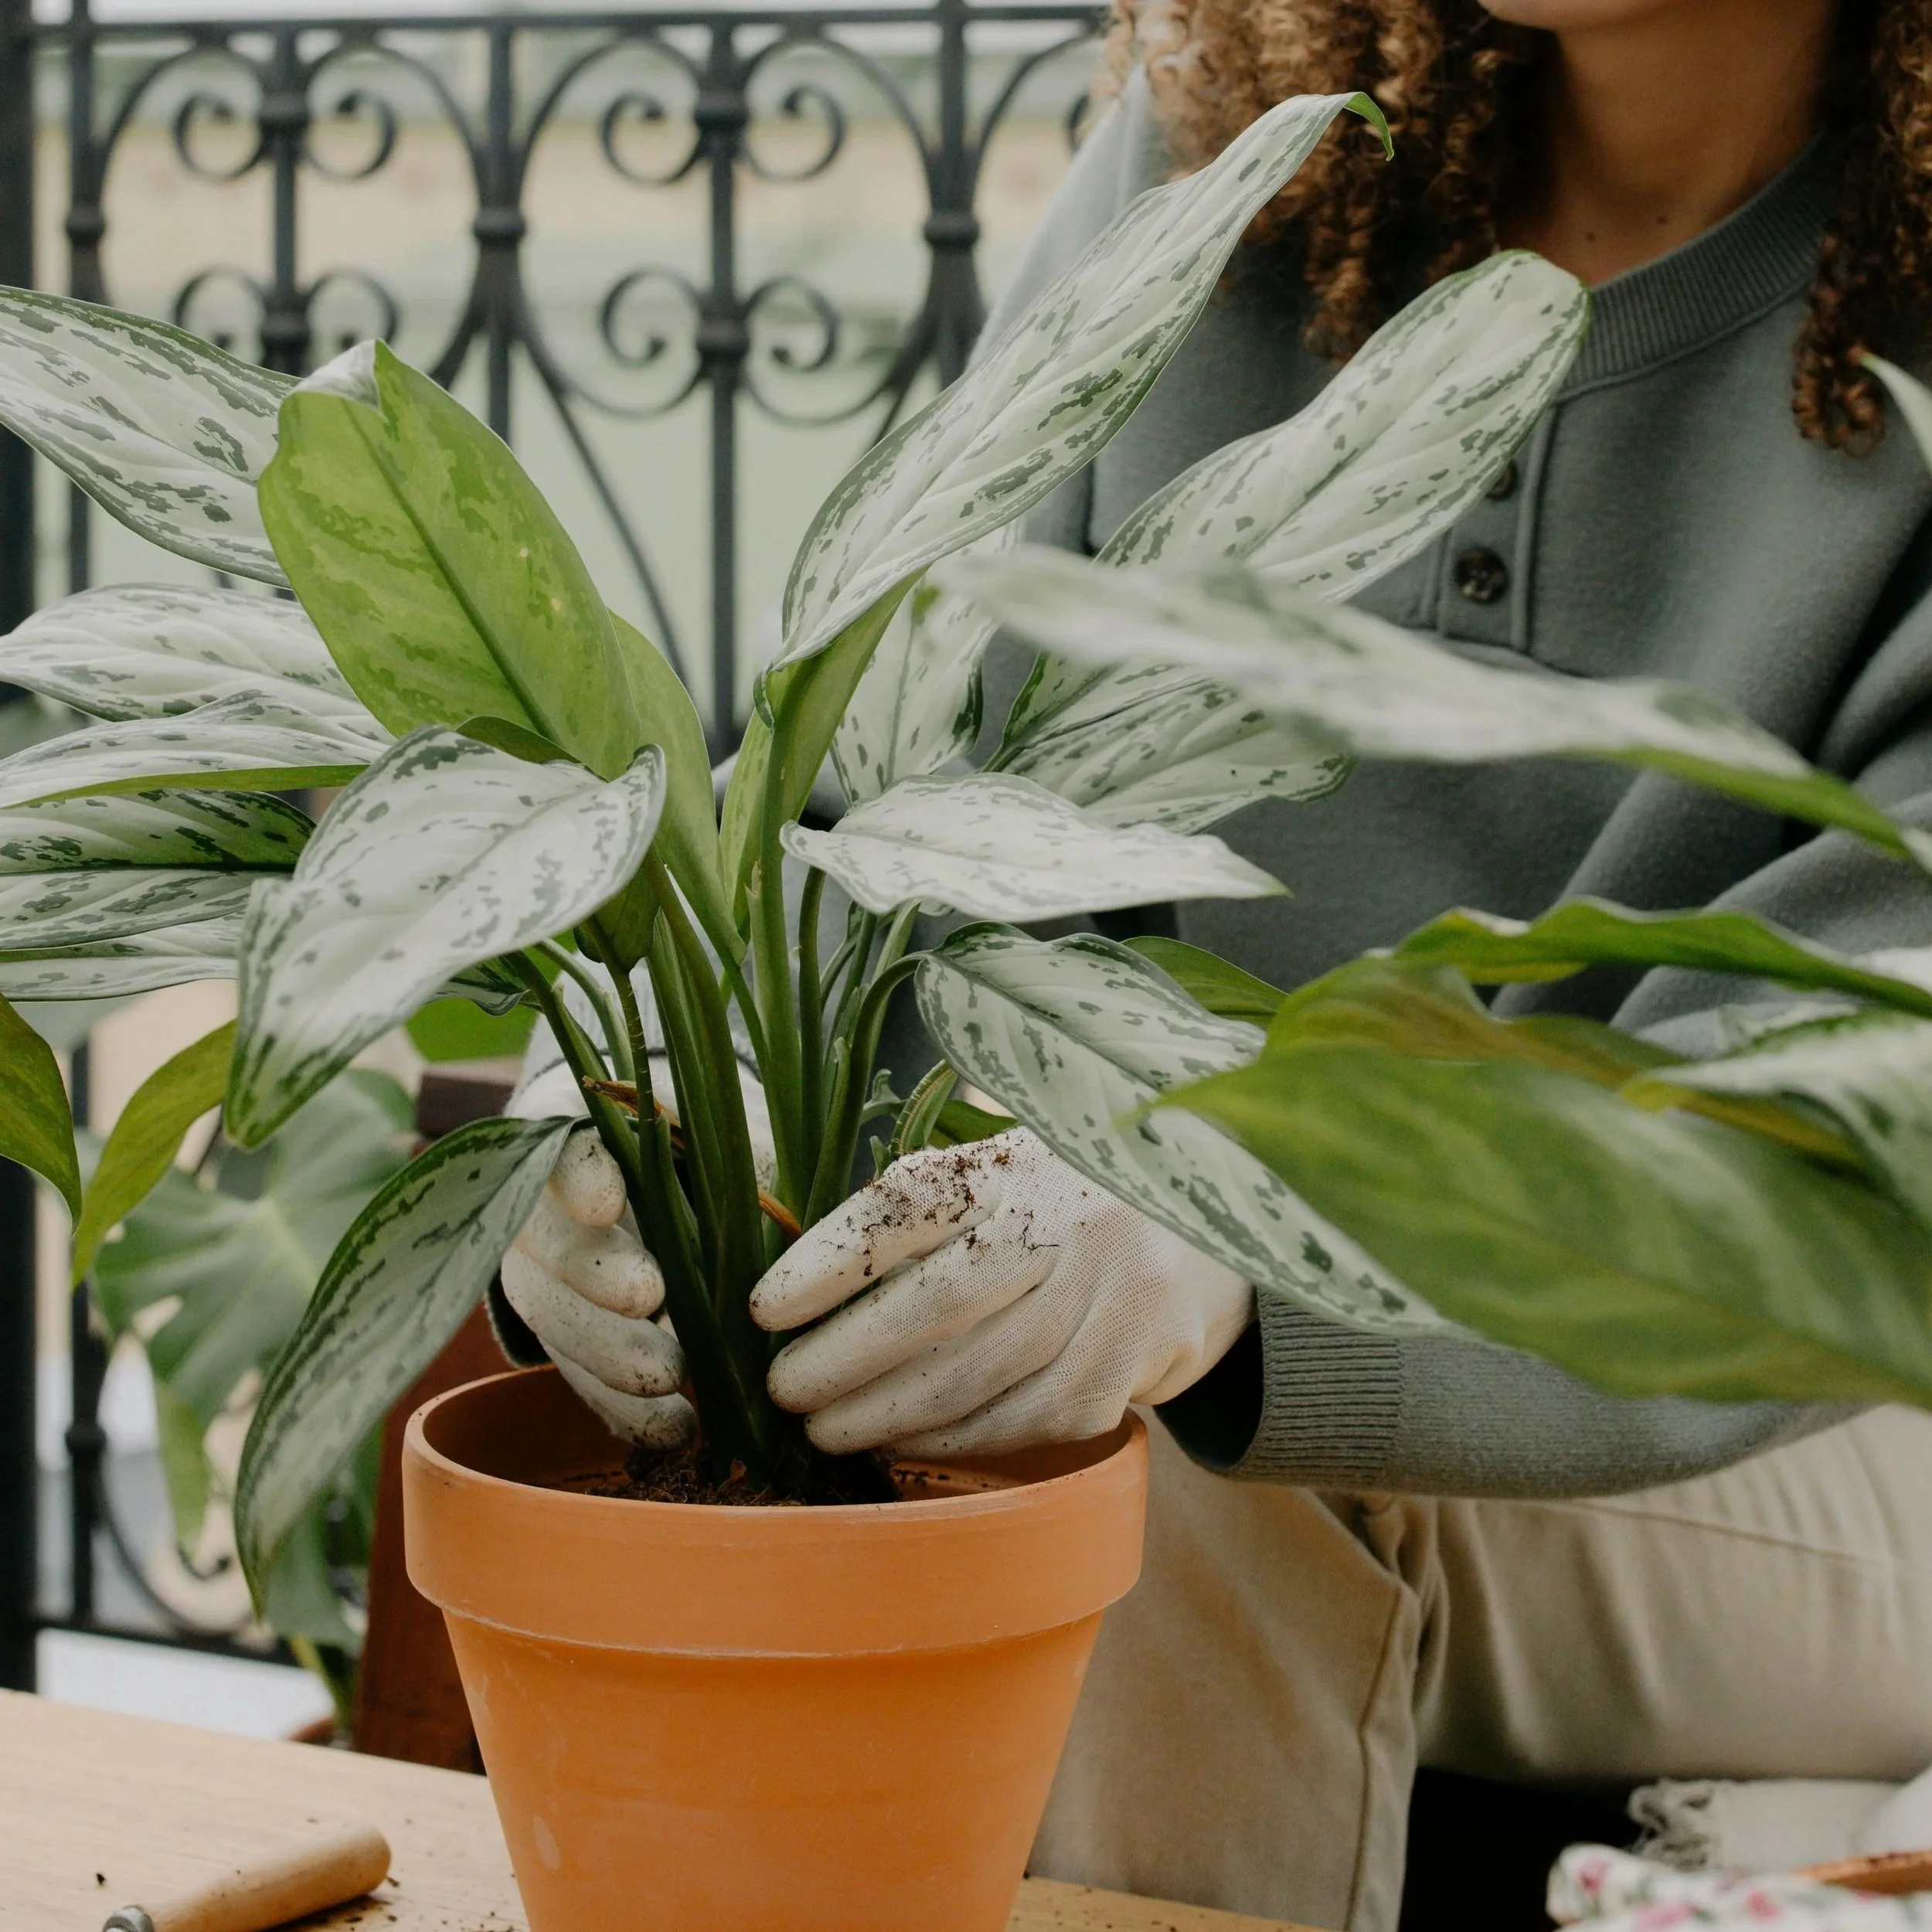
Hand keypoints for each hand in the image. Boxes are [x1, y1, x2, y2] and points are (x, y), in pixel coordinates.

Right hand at [501, 1054, 777, 1449]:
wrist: (664, 1187)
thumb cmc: (702, 1146)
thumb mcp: (731, 1138)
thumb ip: (745, 1164)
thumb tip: (786, 1229)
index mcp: (571, 1134)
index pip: (558, 1147)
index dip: (576, 1174)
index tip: (608, 1202)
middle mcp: (535, 1209)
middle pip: (544, 1243)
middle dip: (592, 1275)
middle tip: (647, 1300)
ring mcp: (539, 1280)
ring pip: (552, 1319)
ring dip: (606, 1357)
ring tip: (669, 1384)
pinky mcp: (563, 1342)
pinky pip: (578, 1378)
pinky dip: (619, 1408)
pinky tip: (669, 1429)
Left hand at [748, 1127, 1255, 1456]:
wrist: (1220, 1218)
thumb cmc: (1068, 1197)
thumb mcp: (1007, 1169)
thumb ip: (923, 1207)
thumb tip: (794, 1266)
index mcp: (1014, 1164)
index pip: (906, 1207)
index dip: (827, 1261)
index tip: (763, 1308)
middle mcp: (1066, 1222)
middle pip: (938, 1304)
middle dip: (846, 1359)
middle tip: (782, 1390)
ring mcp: (1106, 1296)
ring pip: (979, 1377)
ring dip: (889, 1416)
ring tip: (826, 1429)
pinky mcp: (1129, 1365)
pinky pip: (1027, 1420)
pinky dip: (956, 1442)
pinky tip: (907, 1444)